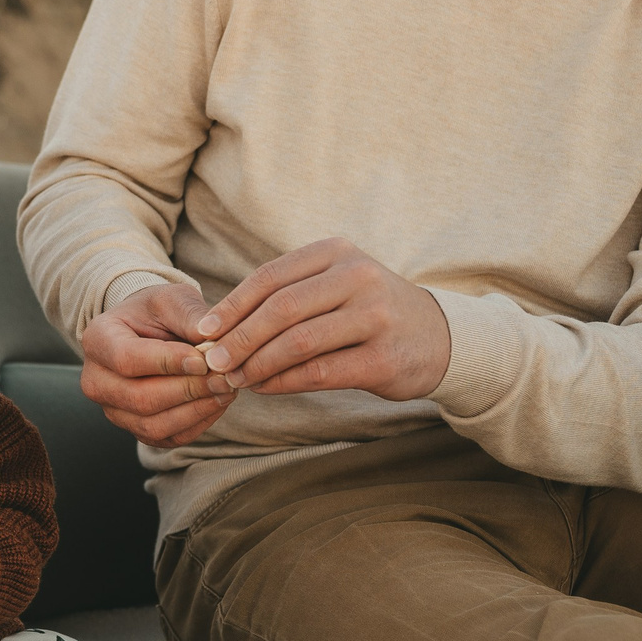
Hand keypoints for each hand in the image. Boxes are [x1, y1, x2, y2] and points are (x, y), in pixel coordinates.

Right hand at [79, 282, 236, 446]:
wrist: (148, 332)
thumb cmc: (158, 313)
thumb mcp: (173, 300)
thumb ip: (191, 316)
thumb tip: (213, 342)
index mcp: (98, 339)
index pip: (127, 359)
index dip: (167, 363)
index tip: (203, 360)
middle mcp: (96, 380)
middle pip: (139, 398)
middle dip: (187, 390)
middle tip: (224, 377)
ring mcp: (113, 410)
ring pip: (153, 425)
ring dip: (195, 411)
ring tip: (225, 390)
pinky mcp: (135, 429)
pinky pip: (167, 438)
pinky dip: (197, 424)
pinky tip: (216, 402)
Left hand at [195, 238, 450, 400]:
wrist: (438, 337)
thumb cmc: (368, 311)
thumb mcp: (334, 284)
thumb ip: (286, 296)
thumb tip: (220, 327)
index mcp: (337, 253)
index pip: (270, 277)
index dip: (231, 305)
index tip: (203, 331)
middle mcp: (358, 278)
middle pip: (280, 309)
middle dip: (239, 338)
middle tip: (211, 361)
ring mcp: (375, 317)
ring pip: (298, 342)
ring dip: (257, 364)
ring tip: (234, 378)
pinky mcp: (384, 358)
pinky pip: (321, 372)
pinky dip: (284, 382)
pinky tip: (264, 388)